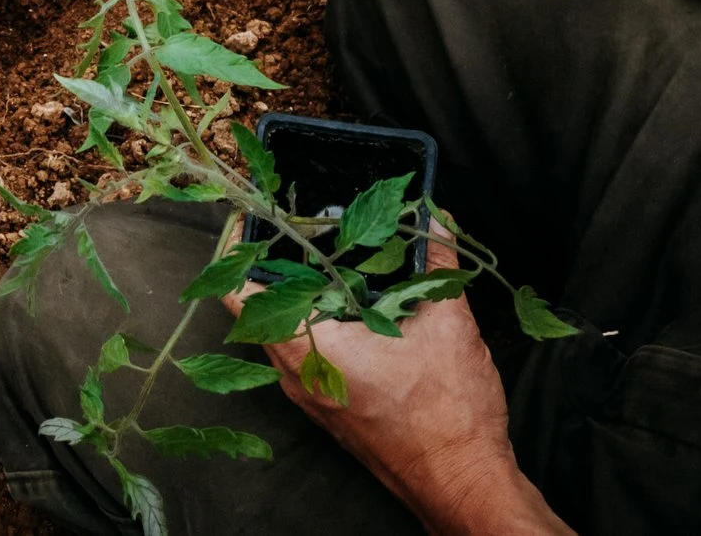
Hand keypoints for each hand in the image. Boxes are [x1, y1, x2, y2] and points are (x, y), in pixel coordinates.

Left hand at [224, 248, 570, 535]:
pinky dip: (320, 328)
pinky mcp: (330, 408)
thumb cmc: (448, 414)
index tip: (255, 219)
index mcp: (306, 348)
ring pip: (285, 333)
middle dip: (279, 266)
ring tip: (334, 264)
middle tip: (305, 231)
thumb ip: (436, 262)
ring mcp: (310, 395)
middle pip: (260, 307)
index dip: (239, 248)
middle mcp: (295, 374)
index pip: (238, 290)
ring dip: (302, 299)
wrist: (462, 482)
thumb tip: (434, 218)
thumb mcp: (447, 322)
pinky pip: (307, 357)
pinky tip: (357, 310)